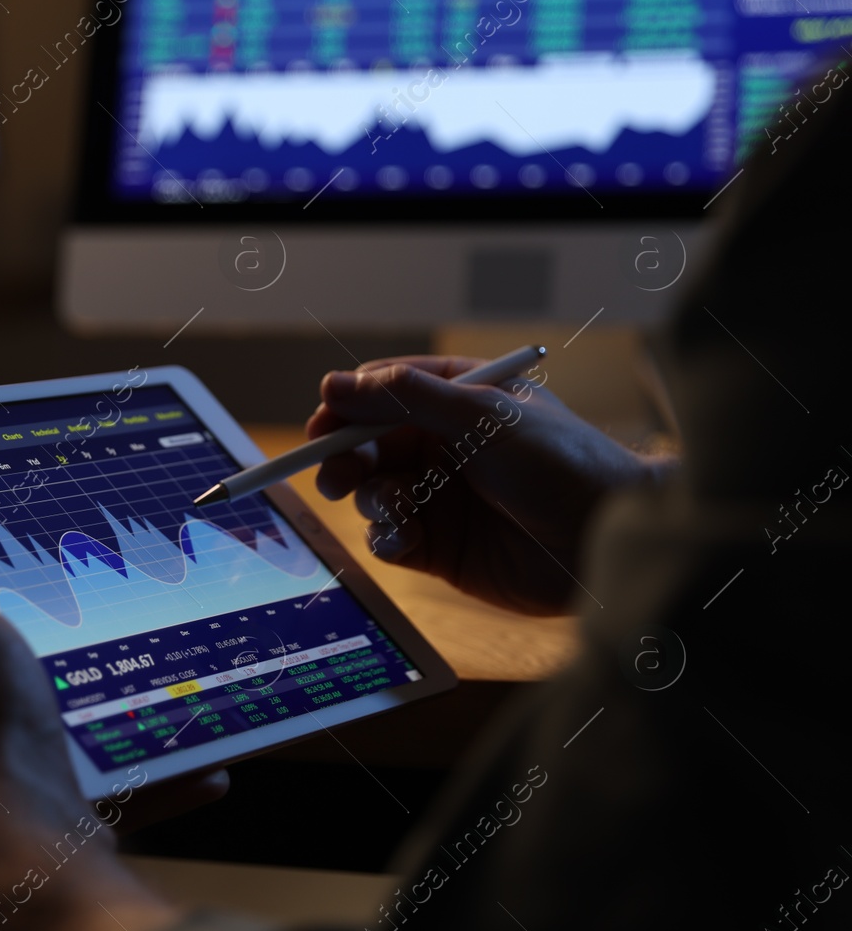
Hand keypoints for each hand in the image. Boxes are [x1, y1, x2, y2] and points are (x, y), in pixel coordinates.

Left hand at [0, 511, 221, 930]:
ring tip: (163, 678)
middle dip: (54, 648)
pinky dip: (156, 776)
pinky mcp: (48, 817)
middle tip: (106, 608)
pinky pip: (110, 787)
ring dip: (115, 712)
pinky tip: (205, 764)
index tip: (22, 562)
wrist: (24, 846)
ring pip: (61, 731)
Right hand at [307, 356, 669, 614]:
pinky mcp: (441, 546)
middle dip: (347, 459)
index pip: (385, 392)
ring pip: (374, 491)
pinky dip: (387, 537)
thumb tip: (333, 384)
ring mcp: (442, 496)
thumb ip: (404, 398)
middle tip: (335, 477)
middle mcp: (446, 445)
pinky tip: (404, 538)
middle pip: (368, 444)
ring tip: (394, 507)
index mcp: (459, 399)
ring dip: (371, 499)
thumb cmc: (561, 465)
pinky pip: (390, 537)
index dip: (348, 408)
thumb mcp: (482, 416)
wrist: (607, 543)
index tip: (323, 426)